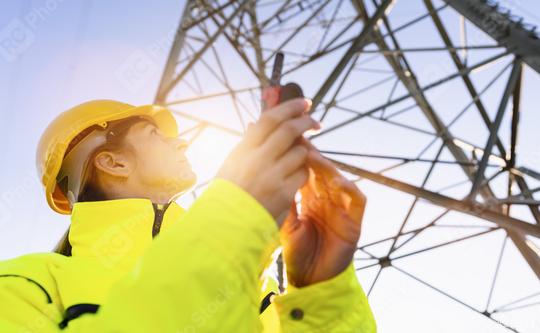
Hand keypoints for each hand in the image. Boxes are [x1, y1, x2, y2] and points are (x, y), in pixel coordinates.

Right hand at [216, 98, 319, 225]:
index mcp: (243, 149)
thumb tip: (257, 123)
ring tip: (299, 157)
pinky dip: (303, 171)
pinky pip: (302, 174)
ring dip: (304, 151)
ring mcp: (272, 176)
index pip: (269, 119)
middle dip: (306, 121)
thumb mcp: (231, 164)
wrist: (226, 226)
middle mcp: (257, 159)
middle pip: (289, 130)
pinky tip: (297, 175)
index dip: (289, 108)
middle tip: (315, 122)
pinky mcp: (284, 193)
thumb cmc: (227, 195)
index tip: (303, 104)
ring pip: (300, 152)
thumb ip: (247, 144)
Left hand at [280, 141, 365, 286]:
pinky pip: (357, 199)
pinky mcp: (355, 221)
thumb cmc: (296, 253)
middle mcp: (327, 199)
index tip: (282, 141)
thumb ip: (282, 200)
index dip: (296, 155)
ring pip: (338, 179)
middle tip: (299, 139)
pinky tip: (335, 181)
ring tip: (312, 156)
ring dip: (327, 167)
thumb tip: (265, 174)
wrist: (311, 281)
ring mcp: (342, 208)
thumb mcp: (285, 223)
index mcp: (310, 198)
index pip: (304, 170)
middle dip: (311, 154)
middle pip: (321, 170)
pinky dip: (348, 188)